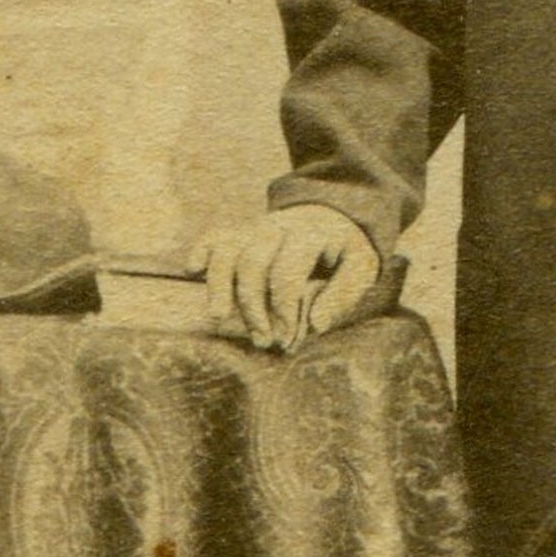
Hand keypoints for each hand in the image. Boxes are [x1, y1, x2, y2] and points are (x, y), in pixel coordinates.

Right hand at [189, 205, 379, 352]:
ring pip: (227, 248)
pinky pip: (215, 236)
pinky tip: (193, 269)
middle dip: (252, 306)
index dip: (283, 309)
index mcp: (311, 233)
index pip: (286, 270)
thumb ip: (344, 293)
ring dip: (219, 284)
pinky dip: (201, 249)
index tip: (285, 340)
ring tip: (219, 317)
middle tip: (263, 341)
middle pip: (251, 262)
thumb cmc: (345, 250)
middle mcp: (278, 227)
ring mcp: (256, 228)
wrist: (334, 216)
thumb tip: (316, 324)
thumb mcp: (362, 267)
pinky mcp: (241, 234)